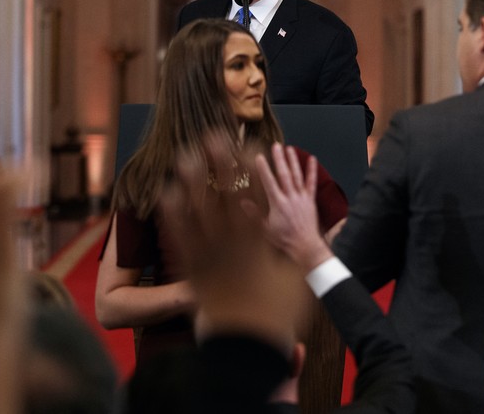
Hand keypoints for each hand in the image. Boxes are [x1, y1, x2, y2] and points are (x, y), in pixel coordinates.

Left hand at [160, 133, 306, 348]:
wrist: (242, 347)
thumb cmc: (272, 316)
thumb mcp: (296, 282)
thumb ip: (298, 255)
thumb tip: (318, 234)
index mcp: (259, 243)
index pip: (256, 197)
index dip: (253, 169)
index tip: (251, 146)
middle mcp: (231, 243)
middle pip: (222, 195)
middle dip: (218, 164)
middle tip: (212, 137)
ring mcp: (208, 254)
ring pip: (196, 211)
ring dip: (191, 181)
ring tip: (186, 156)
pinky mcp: (191, 268)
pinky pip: (178, 236)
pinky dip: (172, 213)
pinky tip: (165, 194)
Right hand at [256, 143, 333, 272]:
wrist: (304, 246)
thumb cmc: (284, 239)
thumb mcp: (265, 228)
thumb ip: (254, 214)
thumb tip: (243, 202)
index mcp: (277, 203)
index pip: (269, 182)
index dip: (264, 169)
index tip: (259, 157)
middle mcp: (290, 197)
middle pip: (284, 174)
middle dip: (279, 159)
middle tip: (276, 146)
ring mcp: (301, 197)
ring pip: (297, 176)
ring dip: (293, 161)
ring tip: (289, 148)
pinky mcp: (310, 200)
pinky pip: (311, 183)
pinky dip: (312, 171)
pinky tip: (312, 159)